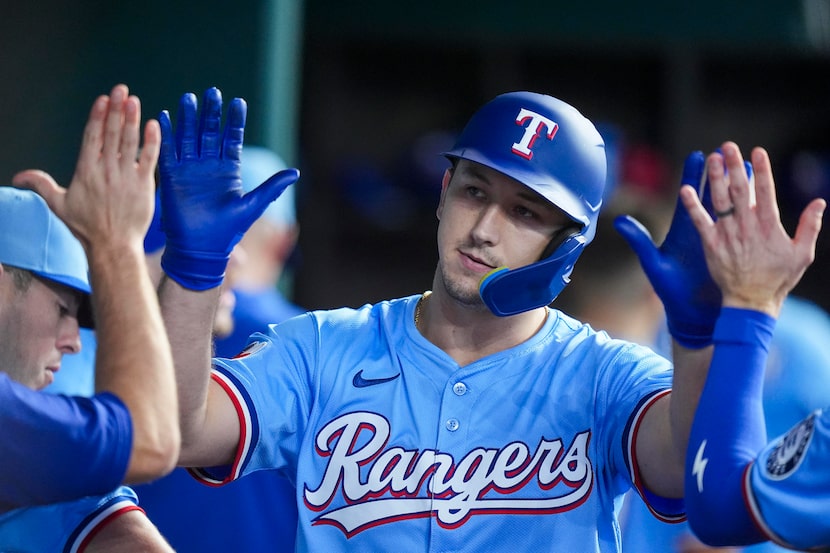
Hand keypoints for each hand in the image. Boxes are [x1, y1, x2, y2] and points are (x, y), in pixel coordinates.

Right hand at [12, 84, 158, 251]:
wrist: (112, 244)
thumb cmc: (86, 226)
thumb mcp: (59, 204)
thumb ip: (42, 185)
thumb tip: (18, 176)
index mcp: (86, 170)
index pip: (91, 137)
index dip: (98, 116)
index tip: (103, 100)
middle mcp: (106, 169)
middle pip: (111, 134)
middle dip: (116, 110)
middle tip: (121, 90)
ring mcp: (126, 176)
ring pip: (129, 142)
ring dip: (132, 120)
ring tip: (134, 101)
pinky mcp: (144, 185)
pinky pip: (150, 159)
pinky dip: (152, 142)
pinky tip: (155, 125)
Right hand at [157, 87, 298, 289]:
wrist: (202, 249)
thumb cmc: (228, 231)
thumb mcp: (253, 206)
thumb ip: (271, 188)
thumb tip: (295, 173)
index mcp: (229, 169)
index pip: (232, 138)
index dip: (234, 121)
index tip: (238, 102)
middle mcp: (209, 165)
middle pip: (209, 131)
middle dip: (211, 113)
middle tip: (212, 92)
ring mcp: (190, 169)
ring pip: (189, 137)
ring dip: (188, 118)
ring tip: (189, 98)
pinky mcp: (172, 176)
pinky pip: (167, 151)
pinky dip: (165, 135)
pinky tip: (163, 117)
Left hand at [614, 150, 735, 348]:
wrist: (692, 314)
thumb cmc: (670, 291)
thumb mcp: (654, 264)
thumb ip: (639, 240)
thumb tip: (618, 220)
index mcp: (683, 231)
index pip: (689, 197)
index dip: (693, 176)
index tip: (698, 155)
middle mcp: (701, 231)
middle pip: (711, 196)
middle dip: (718, 174)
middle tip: (726, 150)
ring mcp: (718, 240)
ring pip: (730, 208)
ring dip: (738, 187)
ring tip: (748, 165)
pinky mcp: (730, 252)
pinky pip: (742, 229)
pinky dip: (750, 213)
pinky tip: (759, 198)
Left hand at [681, 142, 824, 317]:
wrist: (751, 302)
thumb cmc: (778, 278)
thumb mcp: (801, 254)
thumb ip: (809, 226)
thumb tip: (820, 201)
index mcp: (769, 226)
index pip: (766, 191)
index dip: (762, 170)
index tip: (757, 151)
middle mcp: (747, 227)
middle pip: (740, 190)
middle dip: (734, 166)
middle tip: (728, 146)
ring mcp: (727, 235)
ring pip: (719, 201)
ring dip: (714, 179)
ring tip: (711, 158)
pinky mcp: (711, 245)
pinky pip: (699, 222)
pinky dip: (692, 206)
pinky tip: (685, 189)